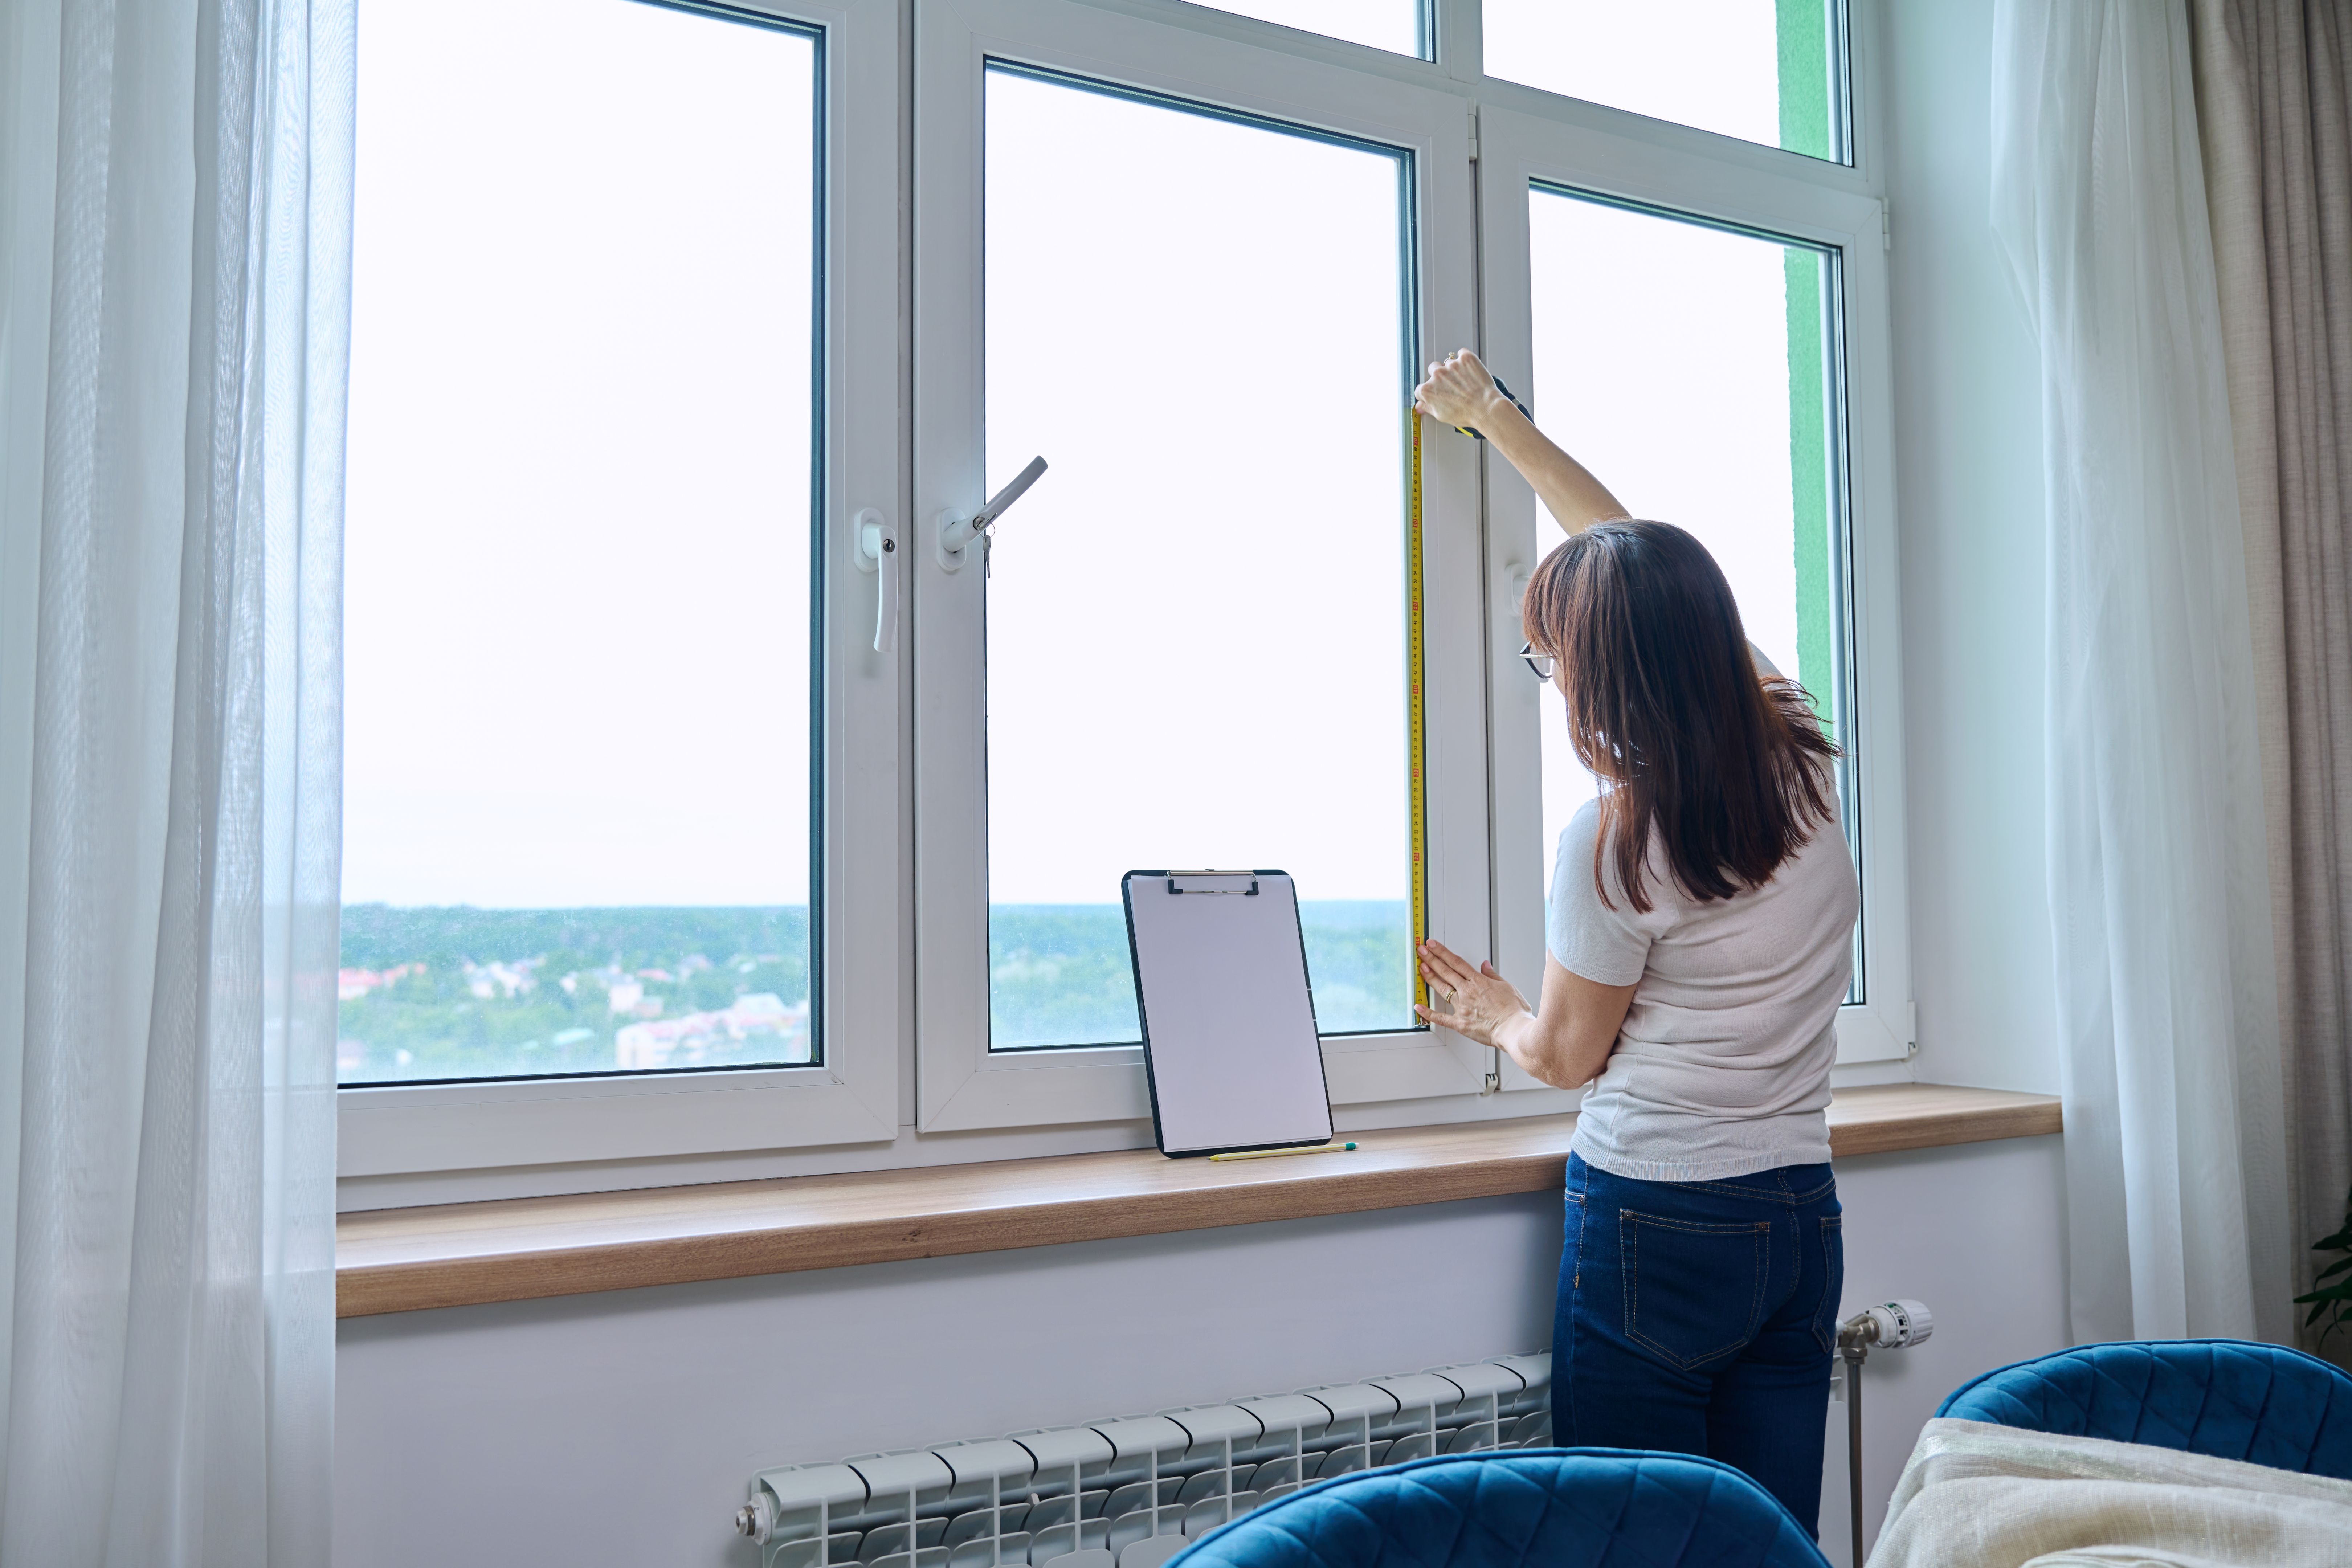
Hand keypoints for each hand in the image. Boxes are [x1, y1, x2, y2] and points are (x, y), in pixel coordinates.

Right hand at [1413, 349, 1511, 433]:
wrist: (1486, 407)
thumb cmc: (1466, 413)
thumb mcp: (1442, 415)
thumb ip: (1428, 407)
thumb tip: (1421, 406)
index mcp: (1428, 390)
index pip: (1421, 388)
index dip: (1429, 392)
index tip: (1436, 393)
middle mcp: (1437, 375)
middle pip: (1433, 370)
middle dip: (1440, 376)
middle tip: (1451, 385)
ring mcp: (1452, 365)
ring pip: (1448, 363)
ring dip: (1454, 369)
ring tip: (1464, 380)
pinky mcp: (1465, 358)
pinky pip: (1462, 353)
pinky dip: (1464, 360)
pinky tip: (1469, 370)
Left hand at [1414, 939, 1531, 1048]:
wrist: (1514, 1030)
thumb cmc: (1514, 1011)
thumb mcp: (1507, 986)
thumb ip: (1492, 975)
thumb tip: (1485, 965)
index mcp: (1478, 981)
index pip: (1456, 962)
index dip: (1442, 952)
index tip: (1433, 944)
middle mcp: (1467, 992)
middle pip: (1446, 971)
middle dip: (1431, 959)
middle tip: (1421, 950)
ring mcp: (1462, 1007)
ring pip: (1442, 989)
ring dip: (1430, 977)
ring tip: (1421, 968)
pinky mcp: (1460, 1023)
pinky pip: (1440, 1018)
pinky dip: (1428, 1013)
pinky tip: (1418, 1007)